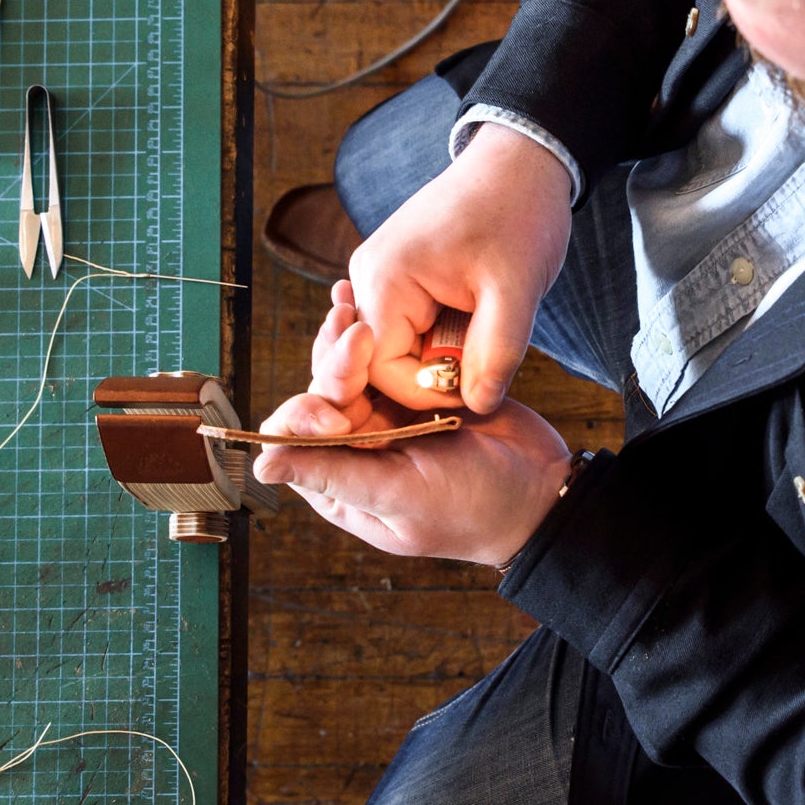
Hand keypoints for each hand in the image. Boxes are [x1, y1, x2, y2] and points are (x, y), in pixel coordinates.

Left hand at [253, 290, 571, 564]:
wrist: (543, 488)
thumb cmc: (474, 509)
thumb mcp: (403, 498)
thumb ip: (335, 477)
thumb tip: (261, 465)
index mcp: (341, 483)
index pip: (295, 440)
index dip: (307, 417)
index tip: (338, 412)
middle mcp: (355, 448)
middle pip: (322, 394)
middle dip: (336, 363)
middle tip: (357, 331)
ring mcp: (386, 415)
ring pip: (350, 368)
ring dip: (347, 338)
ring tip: (349, 301)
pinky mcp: (415, 389)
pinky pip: (385, 355)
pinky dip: (376, 327)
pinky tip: (361, 296)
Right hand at [348, 122, 573, 413]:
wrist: (519, 162)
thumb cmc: (517, 214)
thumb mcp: (517, 291)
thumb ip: (496, 354)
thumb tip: (476, 406)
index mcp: (384, 279)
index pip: (378, 368)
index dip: (426, 391)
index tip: (474, 388)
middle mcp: (365, 278)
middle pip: (377, 361)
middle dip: (429, 374)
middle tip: (480, 367)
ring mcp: (375, 275)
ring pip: (391, 347)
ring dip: (435, 355)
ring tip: (477, 337)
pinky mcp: (392, 276)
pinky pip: (402, 327)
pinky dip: (434, 338)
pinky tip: (465, 325)